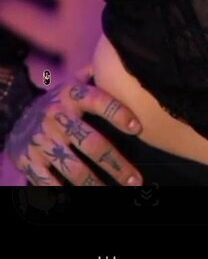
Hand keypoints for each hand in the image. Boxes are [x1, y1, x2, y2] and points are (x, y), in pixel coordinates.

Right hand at [5, 65, 143, 185]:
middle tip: (136, 181)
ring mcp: (44, 140)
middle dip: (116, 164)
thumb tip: (124, 58)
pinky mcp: (30, 160)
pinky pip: (50, 183)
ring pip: (75, 168)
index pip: (98, 100)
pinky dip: (66, 195)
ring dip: (97, 185)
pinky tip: (84, 201)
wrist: (17, 119)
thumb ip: (95, 75)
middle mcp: (58, 116)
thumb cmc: (58, 104)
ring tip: (116, 194)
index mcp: (71, 95)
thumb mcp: (72, 85)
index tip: (138, 127)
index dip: (118, 112)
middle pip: (92, 143)